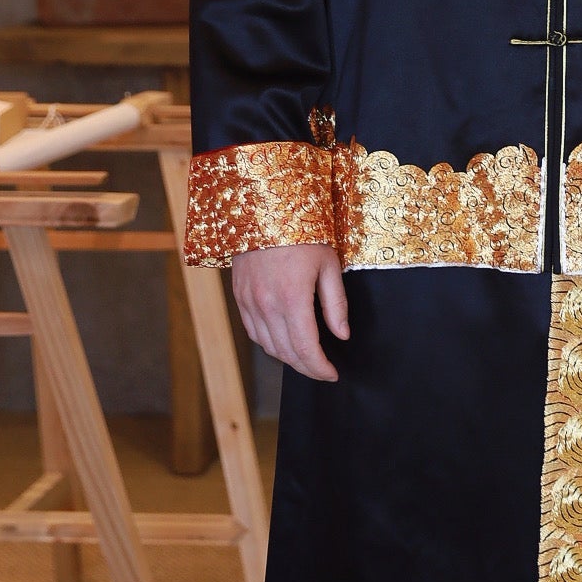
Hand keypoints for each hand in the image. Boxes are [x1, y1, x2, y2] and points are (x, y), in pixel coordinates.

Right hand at [232, 242, 348, 382]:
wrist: (265, 207)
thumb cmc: (304, 232)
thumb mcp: (329, 265)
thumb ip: (336, 304)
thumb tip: (342, 335)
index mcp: (292, 298)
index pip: (306, 349)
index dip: (320, 368)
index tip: (332, 373)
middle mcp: (266, 305)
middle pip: (286, 353)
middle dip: (307, 367)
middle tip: (322, 370)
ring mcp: (249, 302)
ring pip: (267, 345)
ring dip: (288, 358)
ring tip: (306, 358)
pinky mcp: (239, 296)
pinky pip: (253, 331)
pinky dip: (269, 343)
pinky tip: (283, 341)